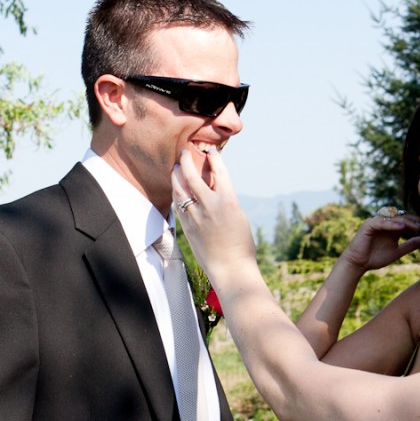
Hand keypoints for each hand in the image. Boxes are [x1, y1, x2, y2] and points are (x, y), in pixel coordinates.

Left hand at [171, 147, 255, 276]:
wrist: (232, 269)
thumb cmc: (242, 244)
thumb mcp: (239, 216)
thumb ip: (226, 199)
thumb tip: (215, 186)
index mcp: (229, 201)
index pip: (219, 171)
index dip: (214, 158)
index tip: (211, 151)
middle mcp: (210, 206)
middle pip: (192, 176)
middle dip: (187, 161)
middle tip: (184, 153)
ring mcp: (196, 217)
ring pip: (179, 190)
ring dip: (177, 176)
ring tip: (177, 168)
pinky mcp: (188, 228)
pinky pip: (178, 206)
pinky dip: (177, 194)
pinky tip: (177, 189)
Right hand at [340, 212, 419, 273]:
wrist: (358, 264)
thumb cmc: (375, 258)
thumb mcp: (396, 252)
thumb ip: (409, 246)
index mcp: (392, 228)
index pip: (407, 222)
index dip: (417, 223)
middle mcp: (385, 223)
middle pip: (402, 218)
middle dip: (414, 221)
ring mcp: (377, 222)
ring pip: (393, 218)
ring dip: (405, 222)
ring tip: (416, 226)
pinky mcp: (369, 224)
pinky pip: (382, 222)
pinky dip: (392, 224)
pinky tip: (402, 228)